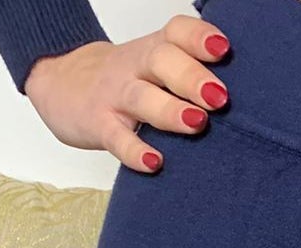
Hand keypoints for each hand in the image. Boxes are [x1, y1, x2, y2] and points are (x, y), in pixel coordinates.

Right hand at [24, 14, 231, 171]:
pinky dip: (135, 151)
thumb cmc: (125, 82)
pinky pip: (116, 138)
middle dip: (191, 76)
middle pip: (161, 59)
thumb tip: (240, 101)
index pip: (175, 32)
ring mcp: (115, 95)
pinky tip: (154, 163)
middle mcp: (135, 67)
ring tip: (196, 123)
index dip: (198, 37)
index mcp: (153, 49)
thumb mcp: (152, 67)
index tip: (223, 50)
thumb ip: (187, 75)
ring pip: (142, 96)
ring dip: (170, 110)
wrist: (60, 84)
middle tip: (219, 98)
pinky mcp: (98, 124)